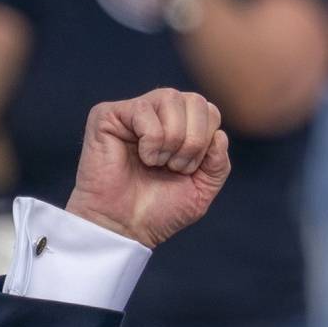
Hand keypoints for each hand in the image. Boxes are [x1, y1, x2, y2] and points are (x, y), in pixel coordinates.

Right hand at [67, 89, 230, 248]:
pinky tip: (140, 158)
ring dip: (172, 140)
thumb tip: (220, 134)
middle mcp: (158, 111)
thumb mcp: (202, 189)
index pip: (210, 110)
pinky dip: (150, 141)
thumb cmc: (159, 210)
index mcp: (181, 124)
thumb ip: (218, 164)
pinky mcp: (107, 115)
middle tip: (174, 167)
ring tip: (156, 163)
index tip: (188, 169)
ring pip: (170, 99)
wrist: (125, 227)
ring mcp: (133, 111)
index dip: (207, 141)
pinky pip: (143, 110)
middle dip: (194, 140)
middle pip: (195, 100)